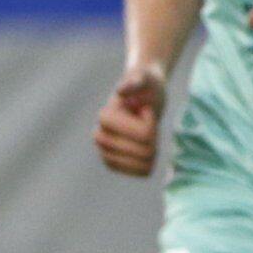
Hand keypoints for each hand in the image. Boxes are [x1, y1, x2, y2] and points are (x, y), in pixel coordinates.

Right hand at [92, 63, 166, 177]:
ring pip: (143, 164)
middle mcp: (99, 136)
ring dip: (152, 149)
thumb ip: (136, 82)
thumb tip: (121, 91)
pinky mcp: (112, 163)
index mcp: (105, 117)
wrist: (143, 98)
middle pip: (144, 151)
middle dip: (153, 138)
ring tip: (144, 133)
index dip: (152, 124)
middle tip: (146, 123)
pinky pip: (140, 172)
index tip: (145, 111)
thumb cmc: (146, 87)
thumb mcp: (146, 80)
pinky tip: (144, 147)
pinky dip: (149, 162)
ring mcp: (104, 152)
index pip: (143, 135)